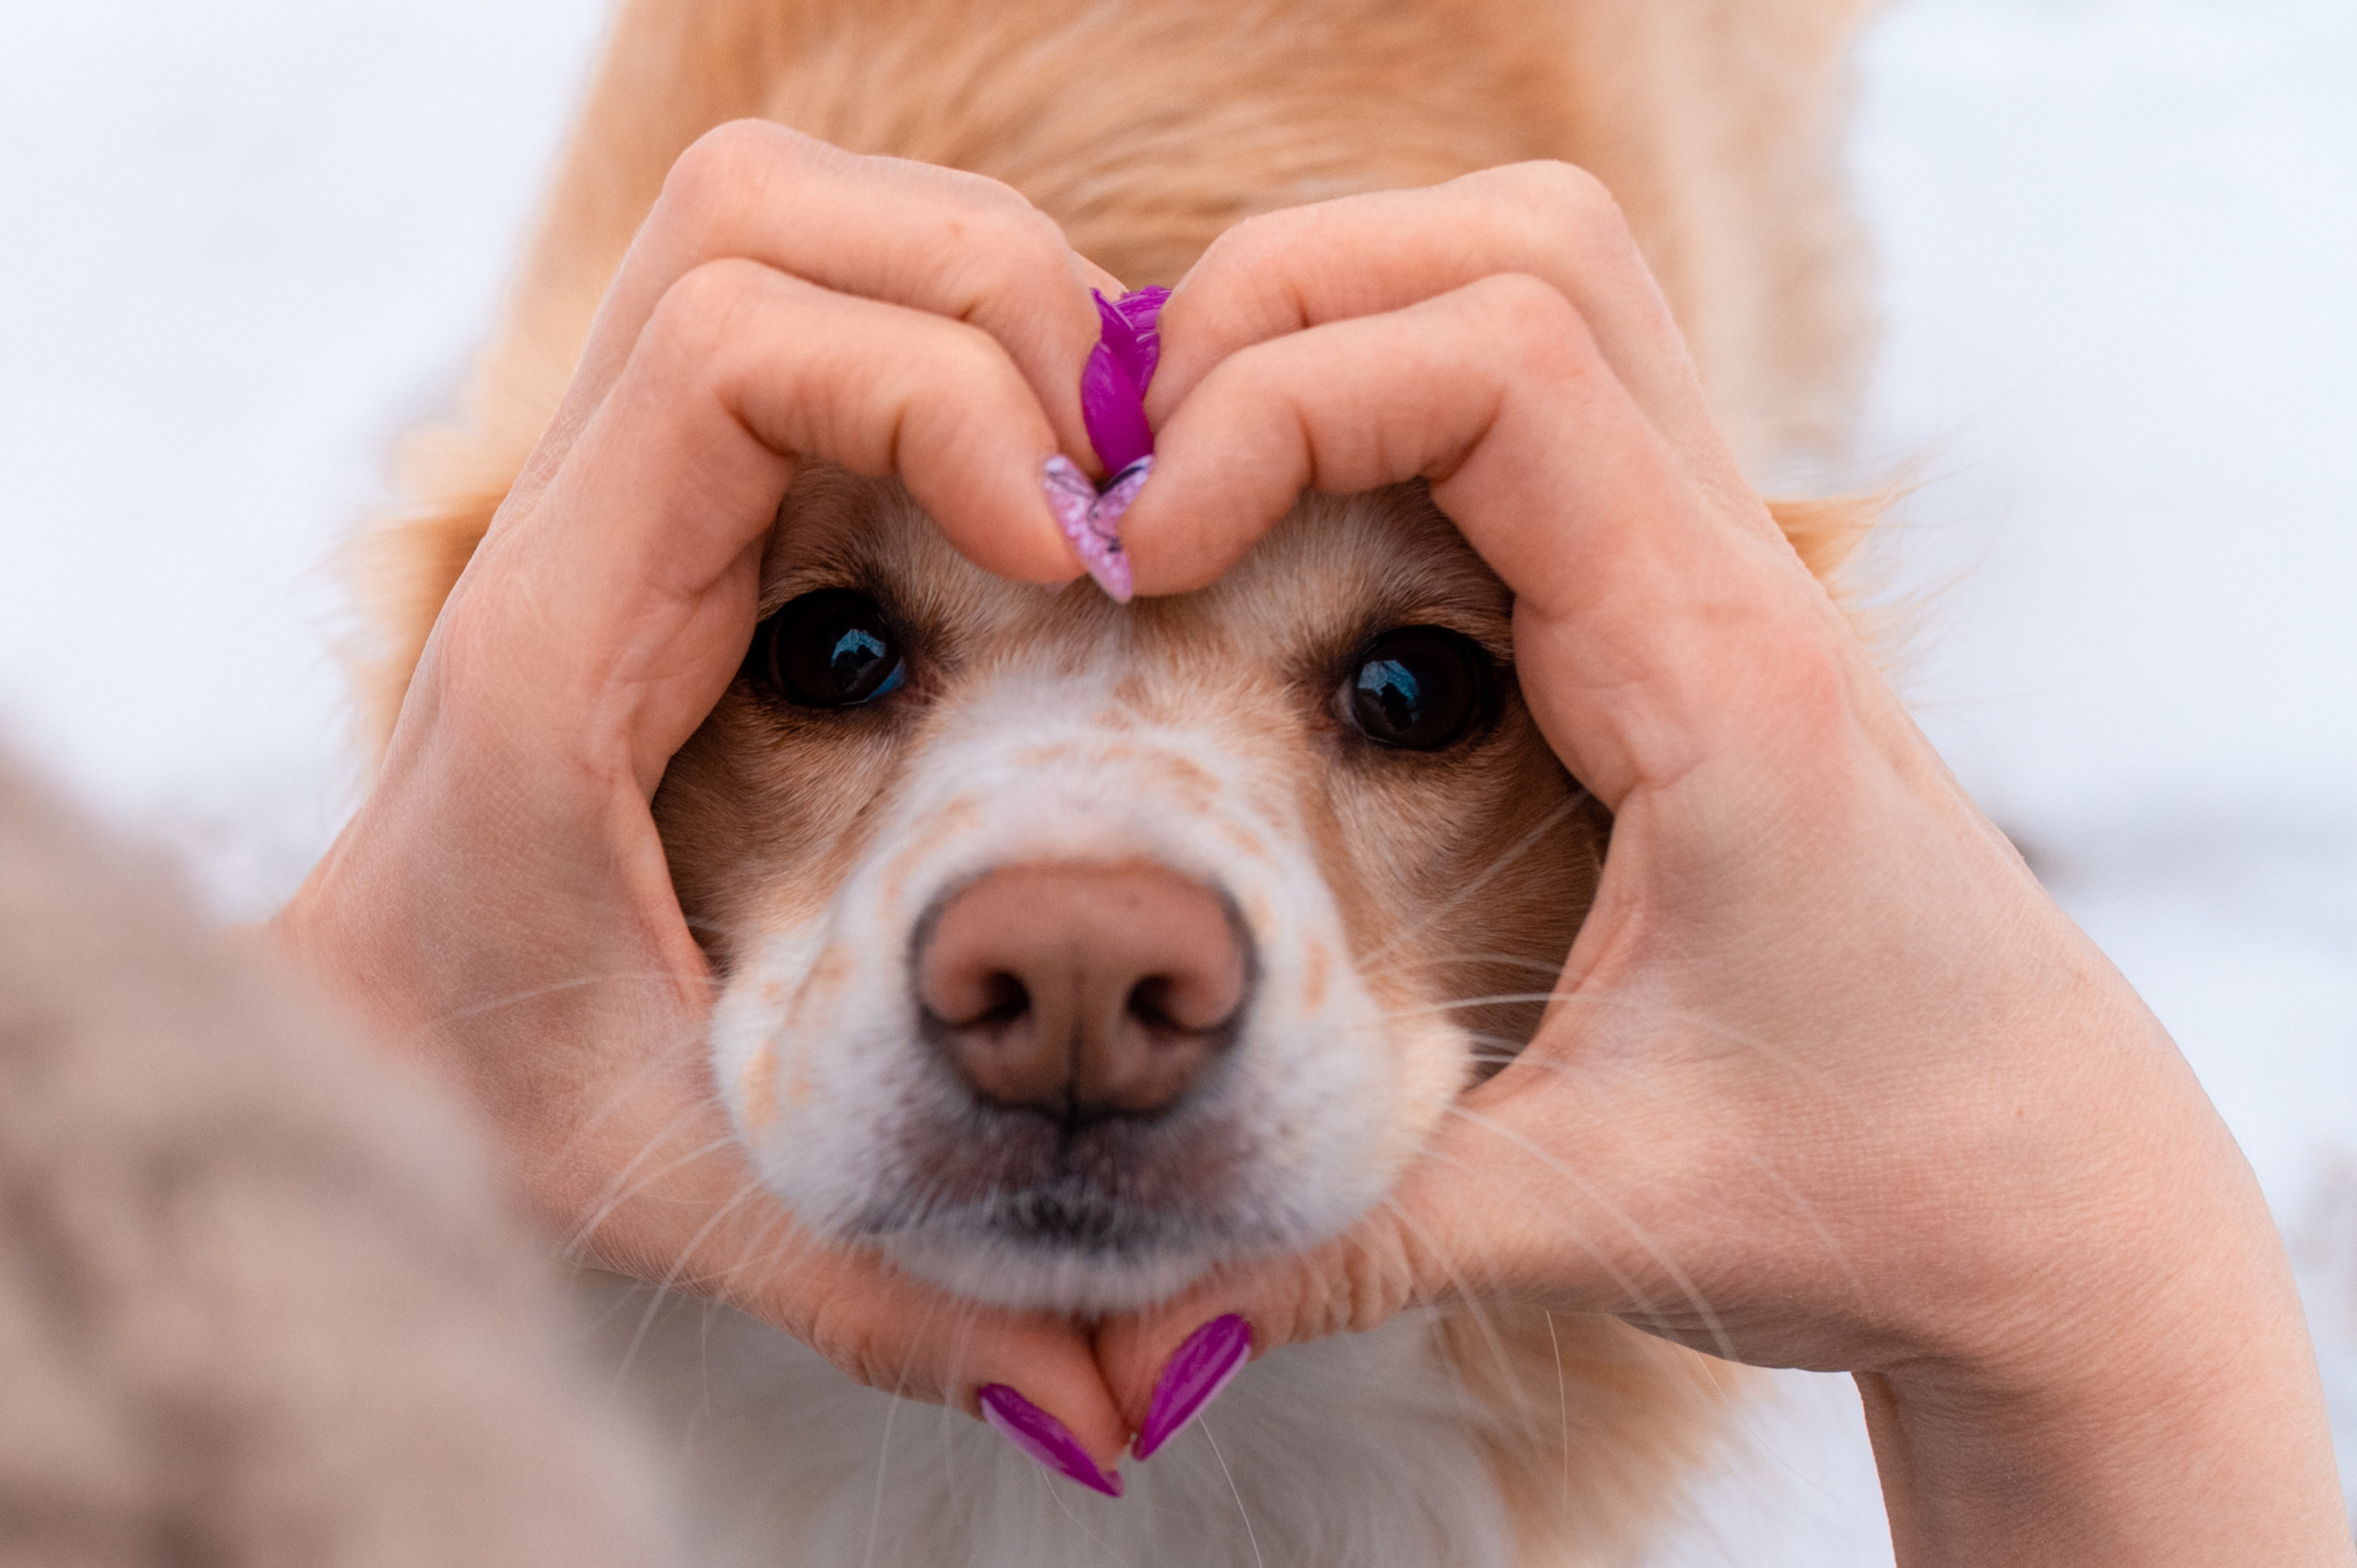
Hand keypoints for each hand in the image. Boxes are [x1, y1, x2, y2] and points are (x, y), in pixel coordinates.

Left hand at [273, 122, 1141, 1465]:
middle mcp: (585, 516)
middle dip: (986, 302)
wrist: (371, 1008)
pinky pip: (813, 286)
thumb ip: (898, 1288)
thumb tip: (1121, 1402)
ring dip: (972, 287)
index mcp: (568, 644)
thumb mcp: (700, 1182)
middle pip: (764, 218)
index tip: (1064, 556)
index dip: (930, 400)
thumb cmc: (505, 1075)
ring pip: (785, 211)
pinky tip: (1032, 485)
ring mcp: (626, 465)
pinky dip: (944, 324)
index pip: (728, 356)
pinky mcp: (682, 462)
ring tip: (1087, 463)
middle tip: (1109, 483)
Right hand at [1095, 164, 2348, 1564]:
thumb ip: (1351, 1240)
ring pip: (1548, 272)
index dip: (1280, 406)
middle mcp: (1739, 581)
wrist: (2043, 1181)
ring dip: (1350, 313)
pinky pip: (1551, 377)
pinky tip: (1297, 516)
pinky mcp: (1698, 593)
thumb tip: (1125, 1307)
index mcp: (1721, 685)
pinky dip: (1398, 376)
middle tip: (1139, 469)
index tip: (1139, 549)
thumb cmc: (1864, 1186)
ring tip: (1198, 465)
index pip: (1504, 378)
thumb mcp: (1591, 1217)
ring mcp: (1731, 566)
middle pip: (1527, 252)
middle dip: (1287, 303)